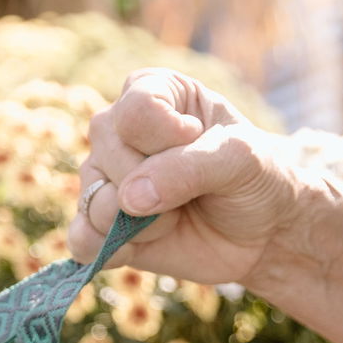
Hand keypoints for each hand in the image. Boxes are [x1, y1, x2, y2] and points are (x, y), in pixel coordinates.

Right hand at [68, 69, 306, 285]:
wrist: (261, 233)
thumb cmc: (253, 179)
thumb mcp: (241, 158)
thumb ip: (188, 168)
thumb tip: (128, 199)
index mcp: (153, 92)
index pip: (135, 110)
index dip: (168, 135)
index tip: (200, 140)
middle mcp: (116, 134)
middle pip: (108, 155)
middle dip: (157, 184)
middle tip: (192, 188)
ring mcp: (103, 181)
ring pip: (94, 202)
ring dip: (141, 223)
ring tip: (173, 218)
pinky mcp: (98, 229)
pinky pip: (80, 241)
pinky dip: (111, 250)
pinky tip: (143, 245)